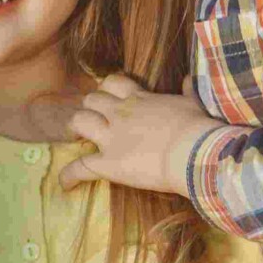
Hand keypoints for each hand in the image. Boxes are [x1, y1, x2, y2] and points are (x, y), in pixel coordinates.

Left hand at [61, 74, 221, 196]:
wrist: (195, 152)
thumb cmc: (199, 127)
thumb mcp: (194, 103)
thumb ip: (188, 91)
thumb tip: (190, 79)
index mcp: (140, 99)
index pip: (113, 83)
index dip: (107, 90)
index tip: (109, 98)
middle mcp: (121, 114)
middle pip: (91, 100)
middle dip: (90, 108)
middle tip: (94, 120)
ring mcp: (112, 139)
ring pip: (79, 122)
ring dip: (76, 128)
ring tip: (77, 138)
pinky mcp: (109, 164)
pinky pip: (80, 167)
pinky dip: (69, 175)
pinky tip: (64, 183)